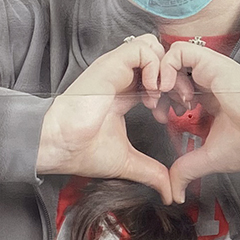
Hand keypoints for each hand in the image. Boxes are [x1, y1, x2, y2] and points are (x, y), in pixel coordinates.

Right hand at [36, 35, 173, 202]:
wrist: (58, 145)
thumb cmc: (82, 150)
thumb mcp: (127, 161)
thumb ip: (151, 172)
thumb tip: (169, 192)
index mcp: (126, 94)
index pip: (160, 79)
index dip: (176, 90)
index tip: (179, 111)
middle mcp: (122, 78)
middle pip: (161, 60)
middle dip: (179, 78)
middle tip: (181, 102)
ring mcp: (116, 69)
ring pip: (153, 47)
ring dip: (166, 69)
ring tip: (163, 95)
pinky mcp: (110, 65)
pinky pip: (141, 49)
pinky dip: (155, 66)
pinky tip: (152, 91)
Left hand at [158, 41, 239, 202]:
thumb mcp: (210, 157)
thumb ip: (187, 169)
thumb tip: (175, 192)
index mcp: (212, 101)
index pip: (179, 92)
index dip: (164, 102)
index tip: (164, 119)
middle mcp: (209, 83)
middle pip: (172, 75)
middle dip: (157, 90)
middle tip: (156, 108)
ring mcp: (209, 70)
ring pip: (172, 59)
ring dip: (159, 76)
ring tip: (160, 96)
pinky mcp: (211, 62)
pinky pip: (179, 51)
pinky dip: (166, 66)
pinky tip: (166, 87)